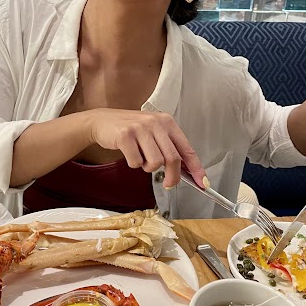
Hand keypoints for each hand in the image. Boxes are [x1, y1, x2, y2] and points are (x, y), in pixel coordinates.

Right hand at [89, 108, 206, 188]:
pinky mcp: (125, 136)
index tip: (202, 182)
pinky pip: (136, 162)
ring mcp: (140, 128)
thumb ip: (168, 148)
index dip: (196, 168)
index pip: (187, 148)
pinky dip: (133, 164)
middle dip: (172, 177)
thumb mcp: (153, 133)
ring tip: (141, 158)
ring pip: (155, 162)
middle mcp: (155, 123)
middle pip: (172, 158)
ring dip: (148, 167)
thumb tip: (183, 171)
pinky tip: (129, 153)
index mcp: (166, 122)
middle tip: (168, 183)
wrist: (102, 121)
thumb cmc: (130, 129)